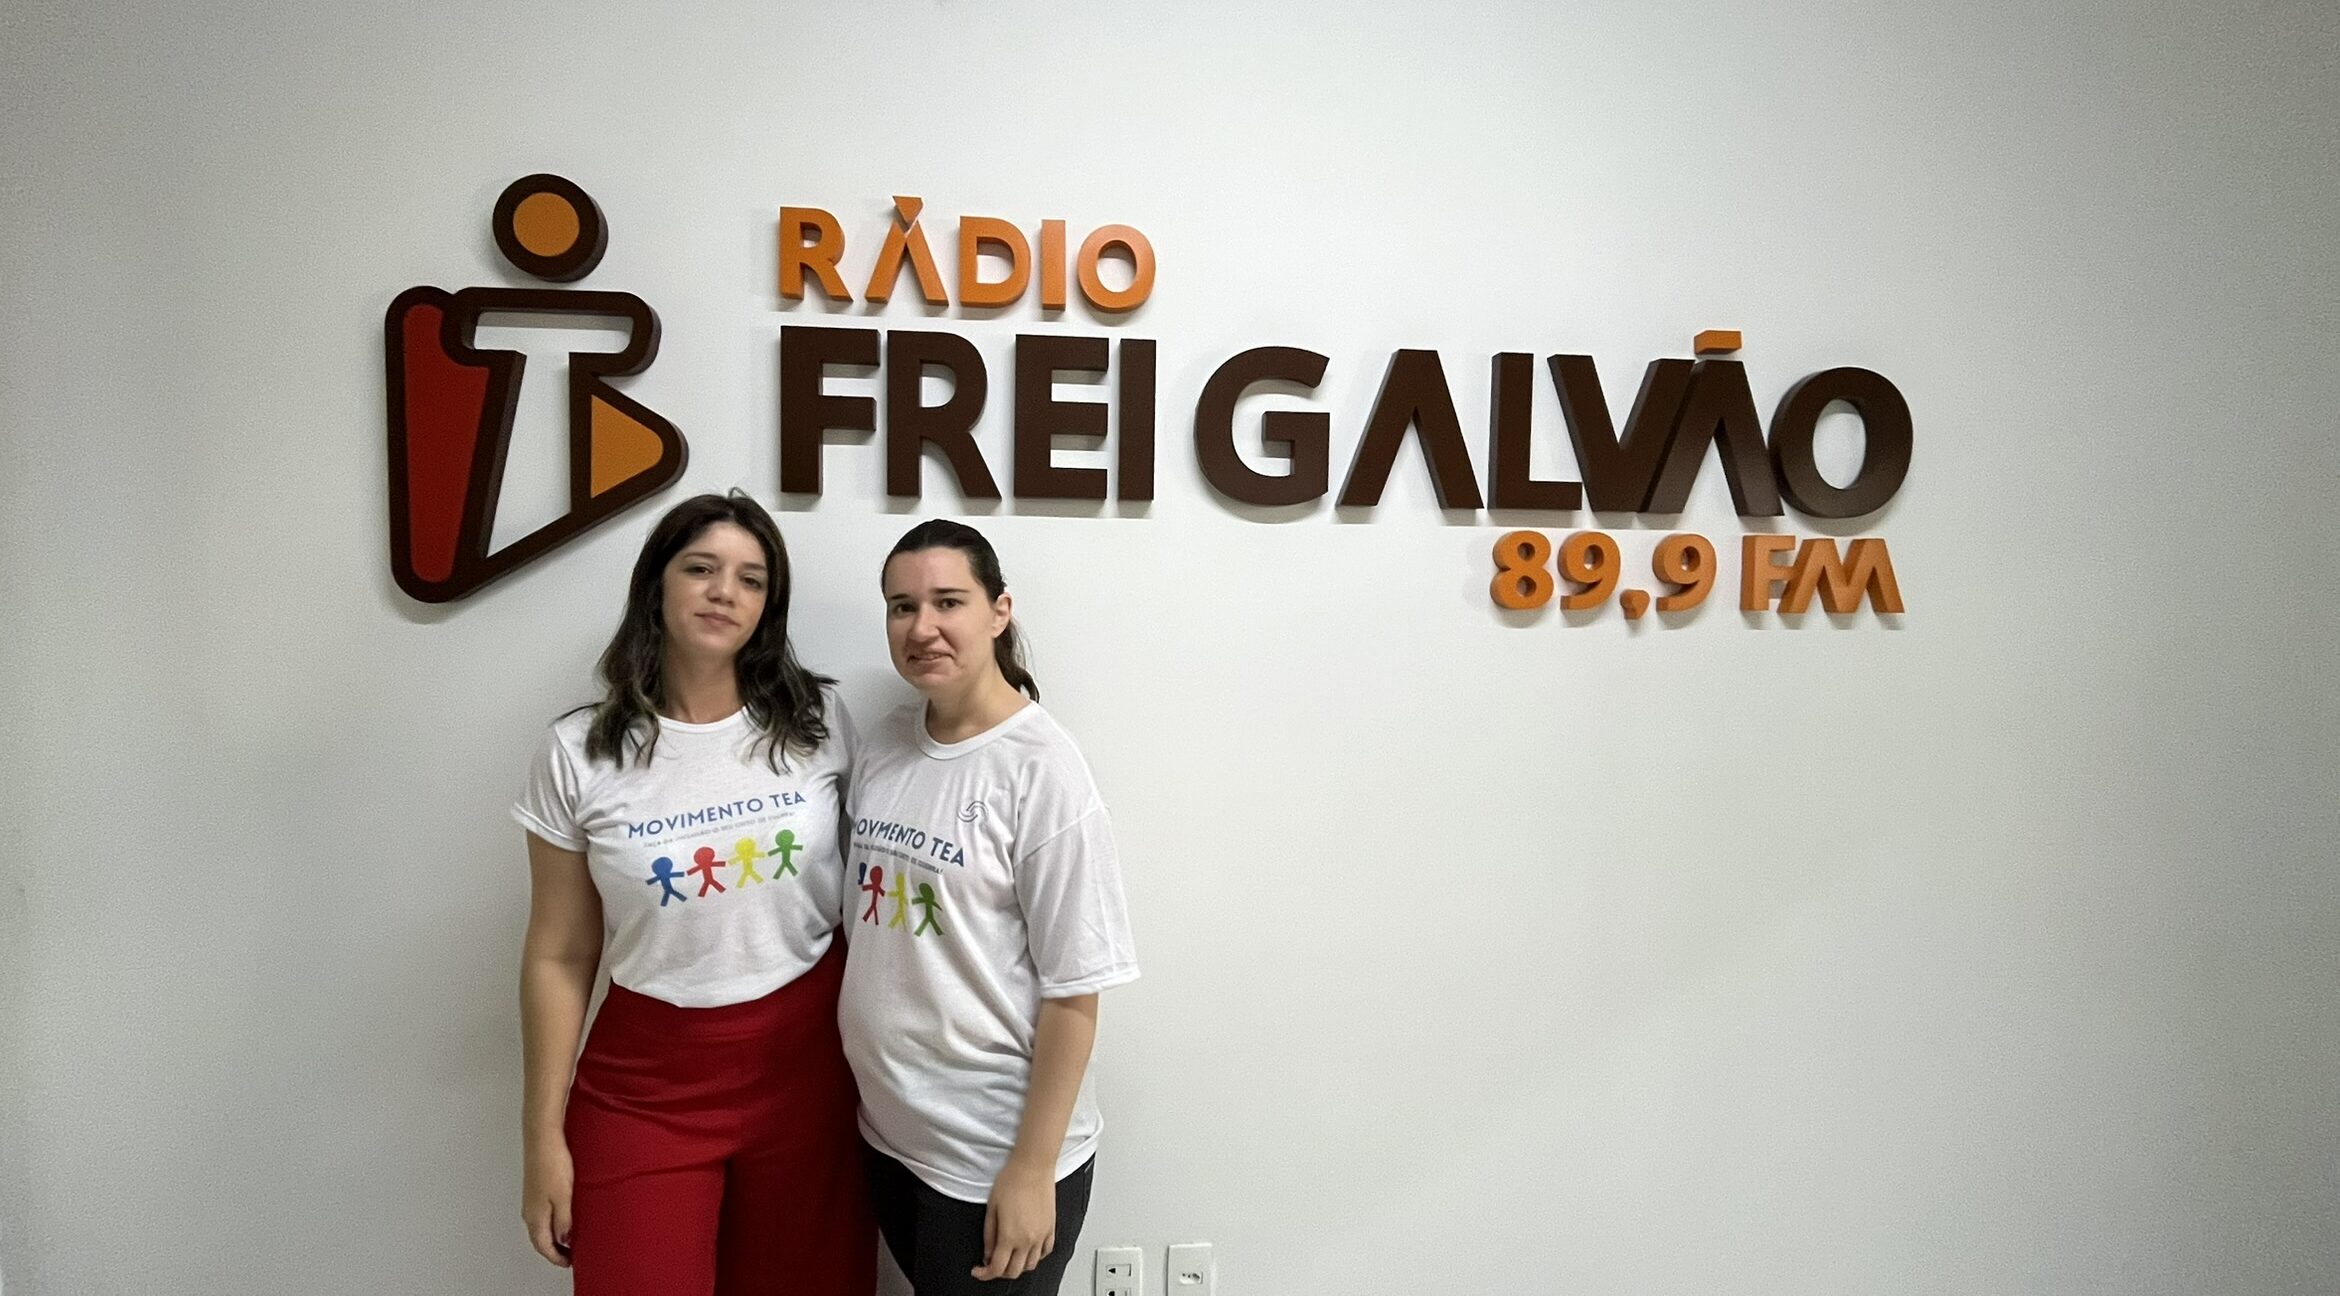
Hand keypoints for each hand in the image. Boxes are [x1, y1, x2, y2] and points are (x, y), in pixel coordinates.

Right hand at [522, 1135, 575, 1267]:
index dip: (556, 1257)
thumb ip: (564, 1221)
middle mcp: (529, 1211)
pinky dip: (551, 1223)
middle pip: (539, 1238)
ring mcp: (530, 1199)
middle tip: (570, 1255)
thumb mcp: (564, 1197)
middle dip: (553, 1250)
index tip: (569, 1263)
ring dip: (552, 1236)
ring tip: (569, 1239)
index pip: (543, 1246)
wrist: (543, 1138)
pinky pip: (541, 1214)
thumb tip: (564, 1240)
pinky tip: (563, 1217)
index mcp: (535, 1216)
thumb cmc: (553, 1164)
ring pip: (540, 1226)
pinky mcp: (535, 1188)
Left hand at [972, 1160, 1055, 1280]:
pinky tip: (1028, 1249)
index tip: (978, 1271)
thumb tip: (987, 1253)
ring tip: (1009, 1256)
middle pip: (1014, 1271)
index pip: (997, 1268)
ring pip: (1031, 1265)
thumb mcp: (991, 1208)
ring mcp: (1042, 1235)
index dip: (985, 1274)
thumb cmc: (1012, 1180)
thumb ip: (989, 1235)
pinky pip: (1046, 1251)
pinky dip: (1035, 1256)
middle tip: (991, 1264)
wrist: (1033, 1166)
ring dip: (1018, 1266)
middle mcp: (1028, 1239)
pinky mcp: (1051, 1227)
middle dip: (1000, 1272)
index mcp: (1010, 1236)